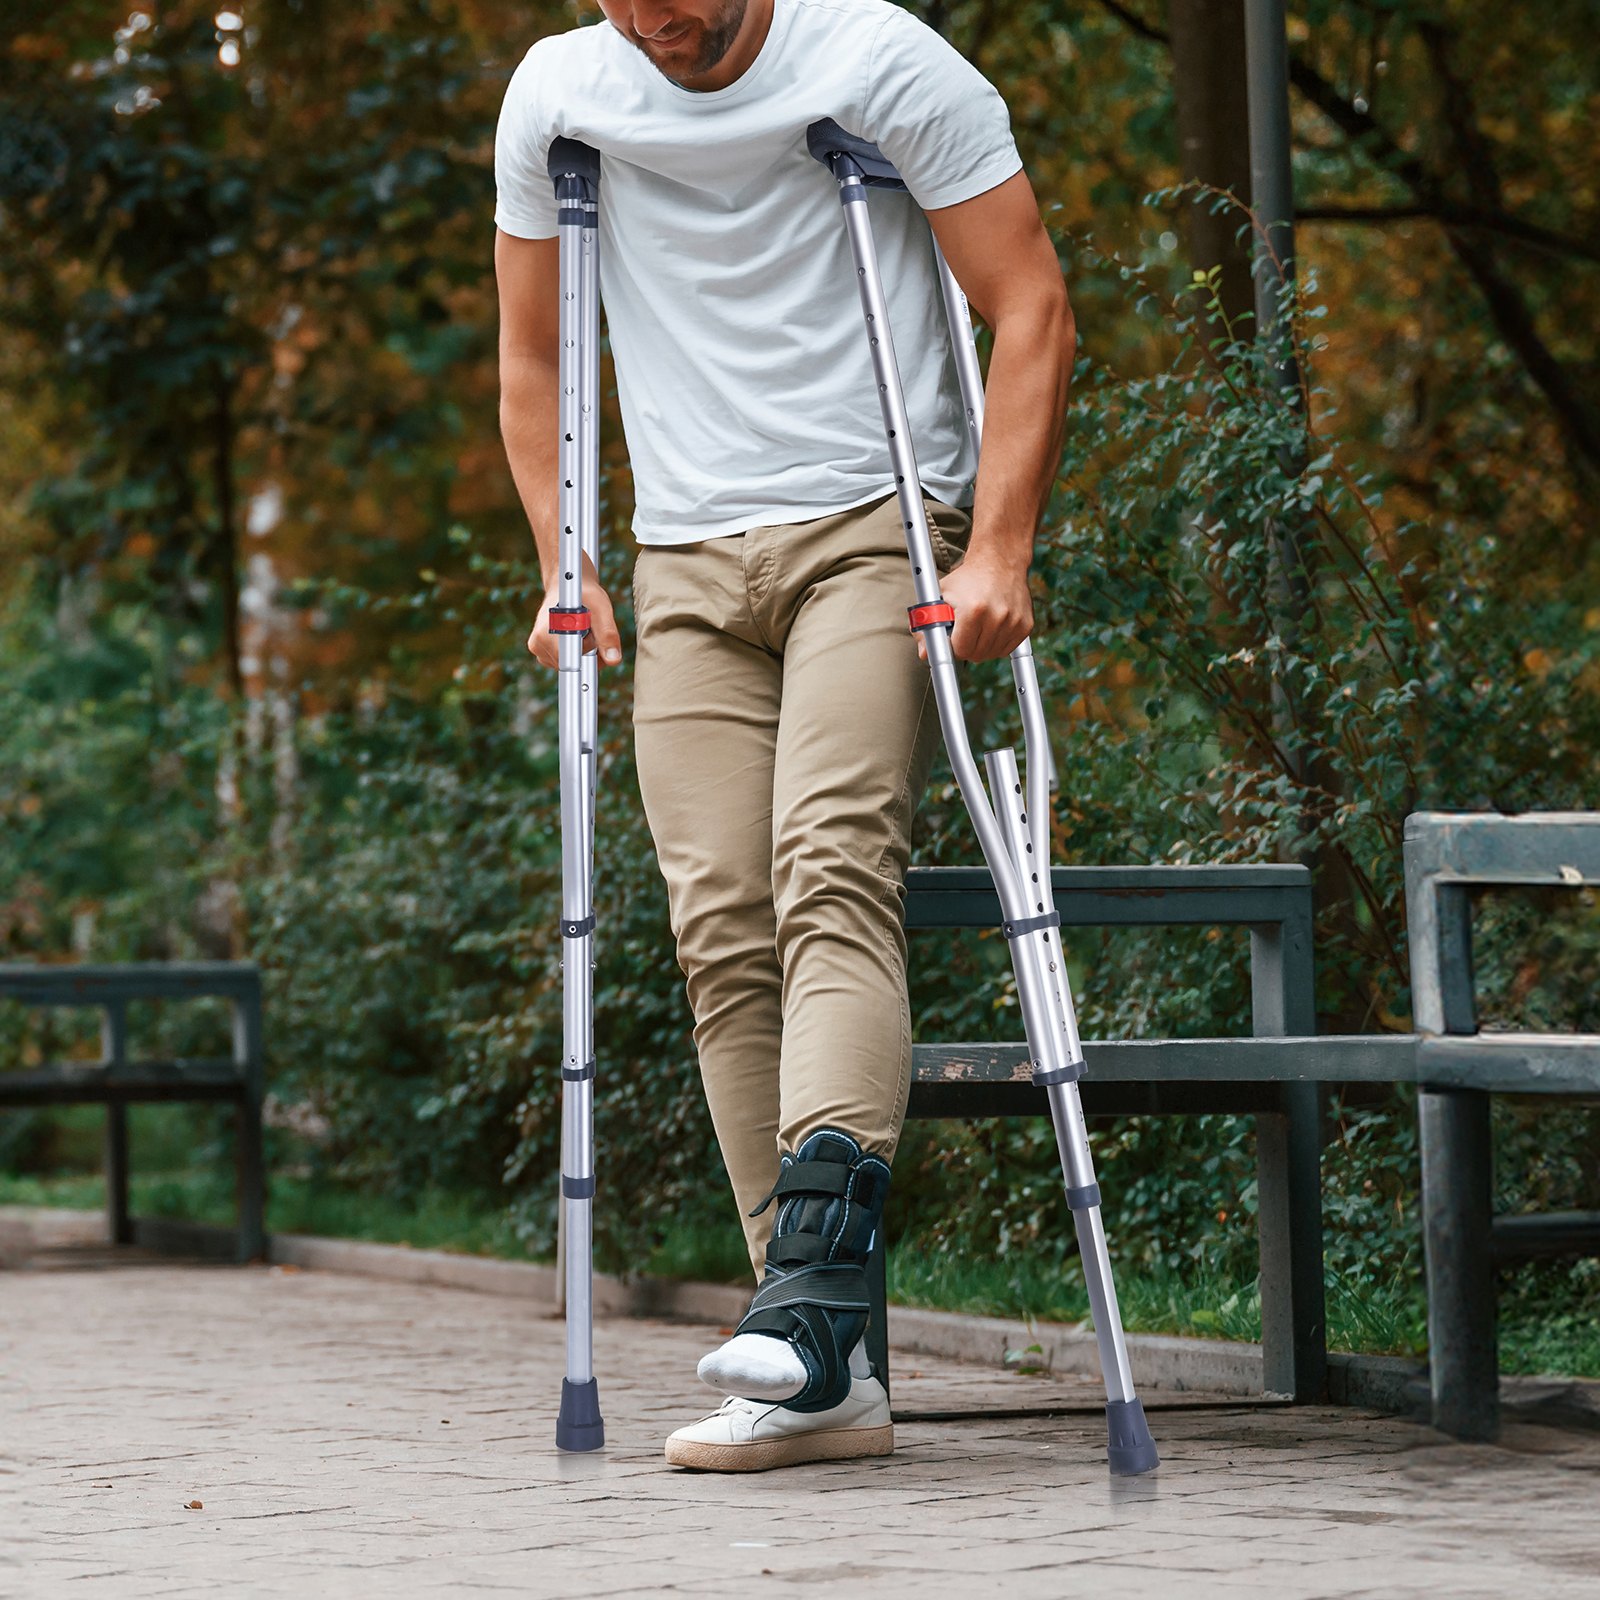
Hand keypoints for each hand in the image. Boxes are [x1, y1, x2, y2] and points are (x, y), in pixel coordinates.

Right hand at [528, 552, 621, 669]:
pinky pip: (566, 663)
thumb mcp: (601, 609)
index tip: (592, 641)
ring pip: (572, 665)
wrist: (568, 585)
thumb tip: (613, 659)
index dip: (588, 656)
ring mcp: (538, 650)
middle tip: (591, 629)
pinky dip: (578, 653)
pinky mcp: (542, 653)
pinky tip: (577, 636)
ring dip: (585, 652)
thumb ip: (607, 634)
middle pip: (574, 666)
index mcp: (547, 632)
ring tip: (583, 630)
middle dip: (590, 652)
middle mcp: (538, 643)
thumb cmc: (584, 594)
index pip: (571, 663)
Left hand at [919, 551, 1033, 662]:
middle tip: (963, 631)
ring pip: (991, 654)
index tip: (951, 640)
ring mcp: (1014, 622)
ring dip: (981, 646)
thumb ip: (929, 625)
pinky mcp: (1026, 625)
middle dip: (966, 647)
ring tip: (977, 626)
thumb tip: (924, 654)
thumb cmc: (967, 579)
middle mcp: (997, 617)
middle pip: (976, 655)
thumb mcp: (941, 596)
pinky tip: (991, 627)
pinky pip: (1006, 649)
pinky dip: (996, 644)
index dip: (953, 647)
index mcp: (974, 610)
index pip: (961, 650)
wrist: (1000, 561)